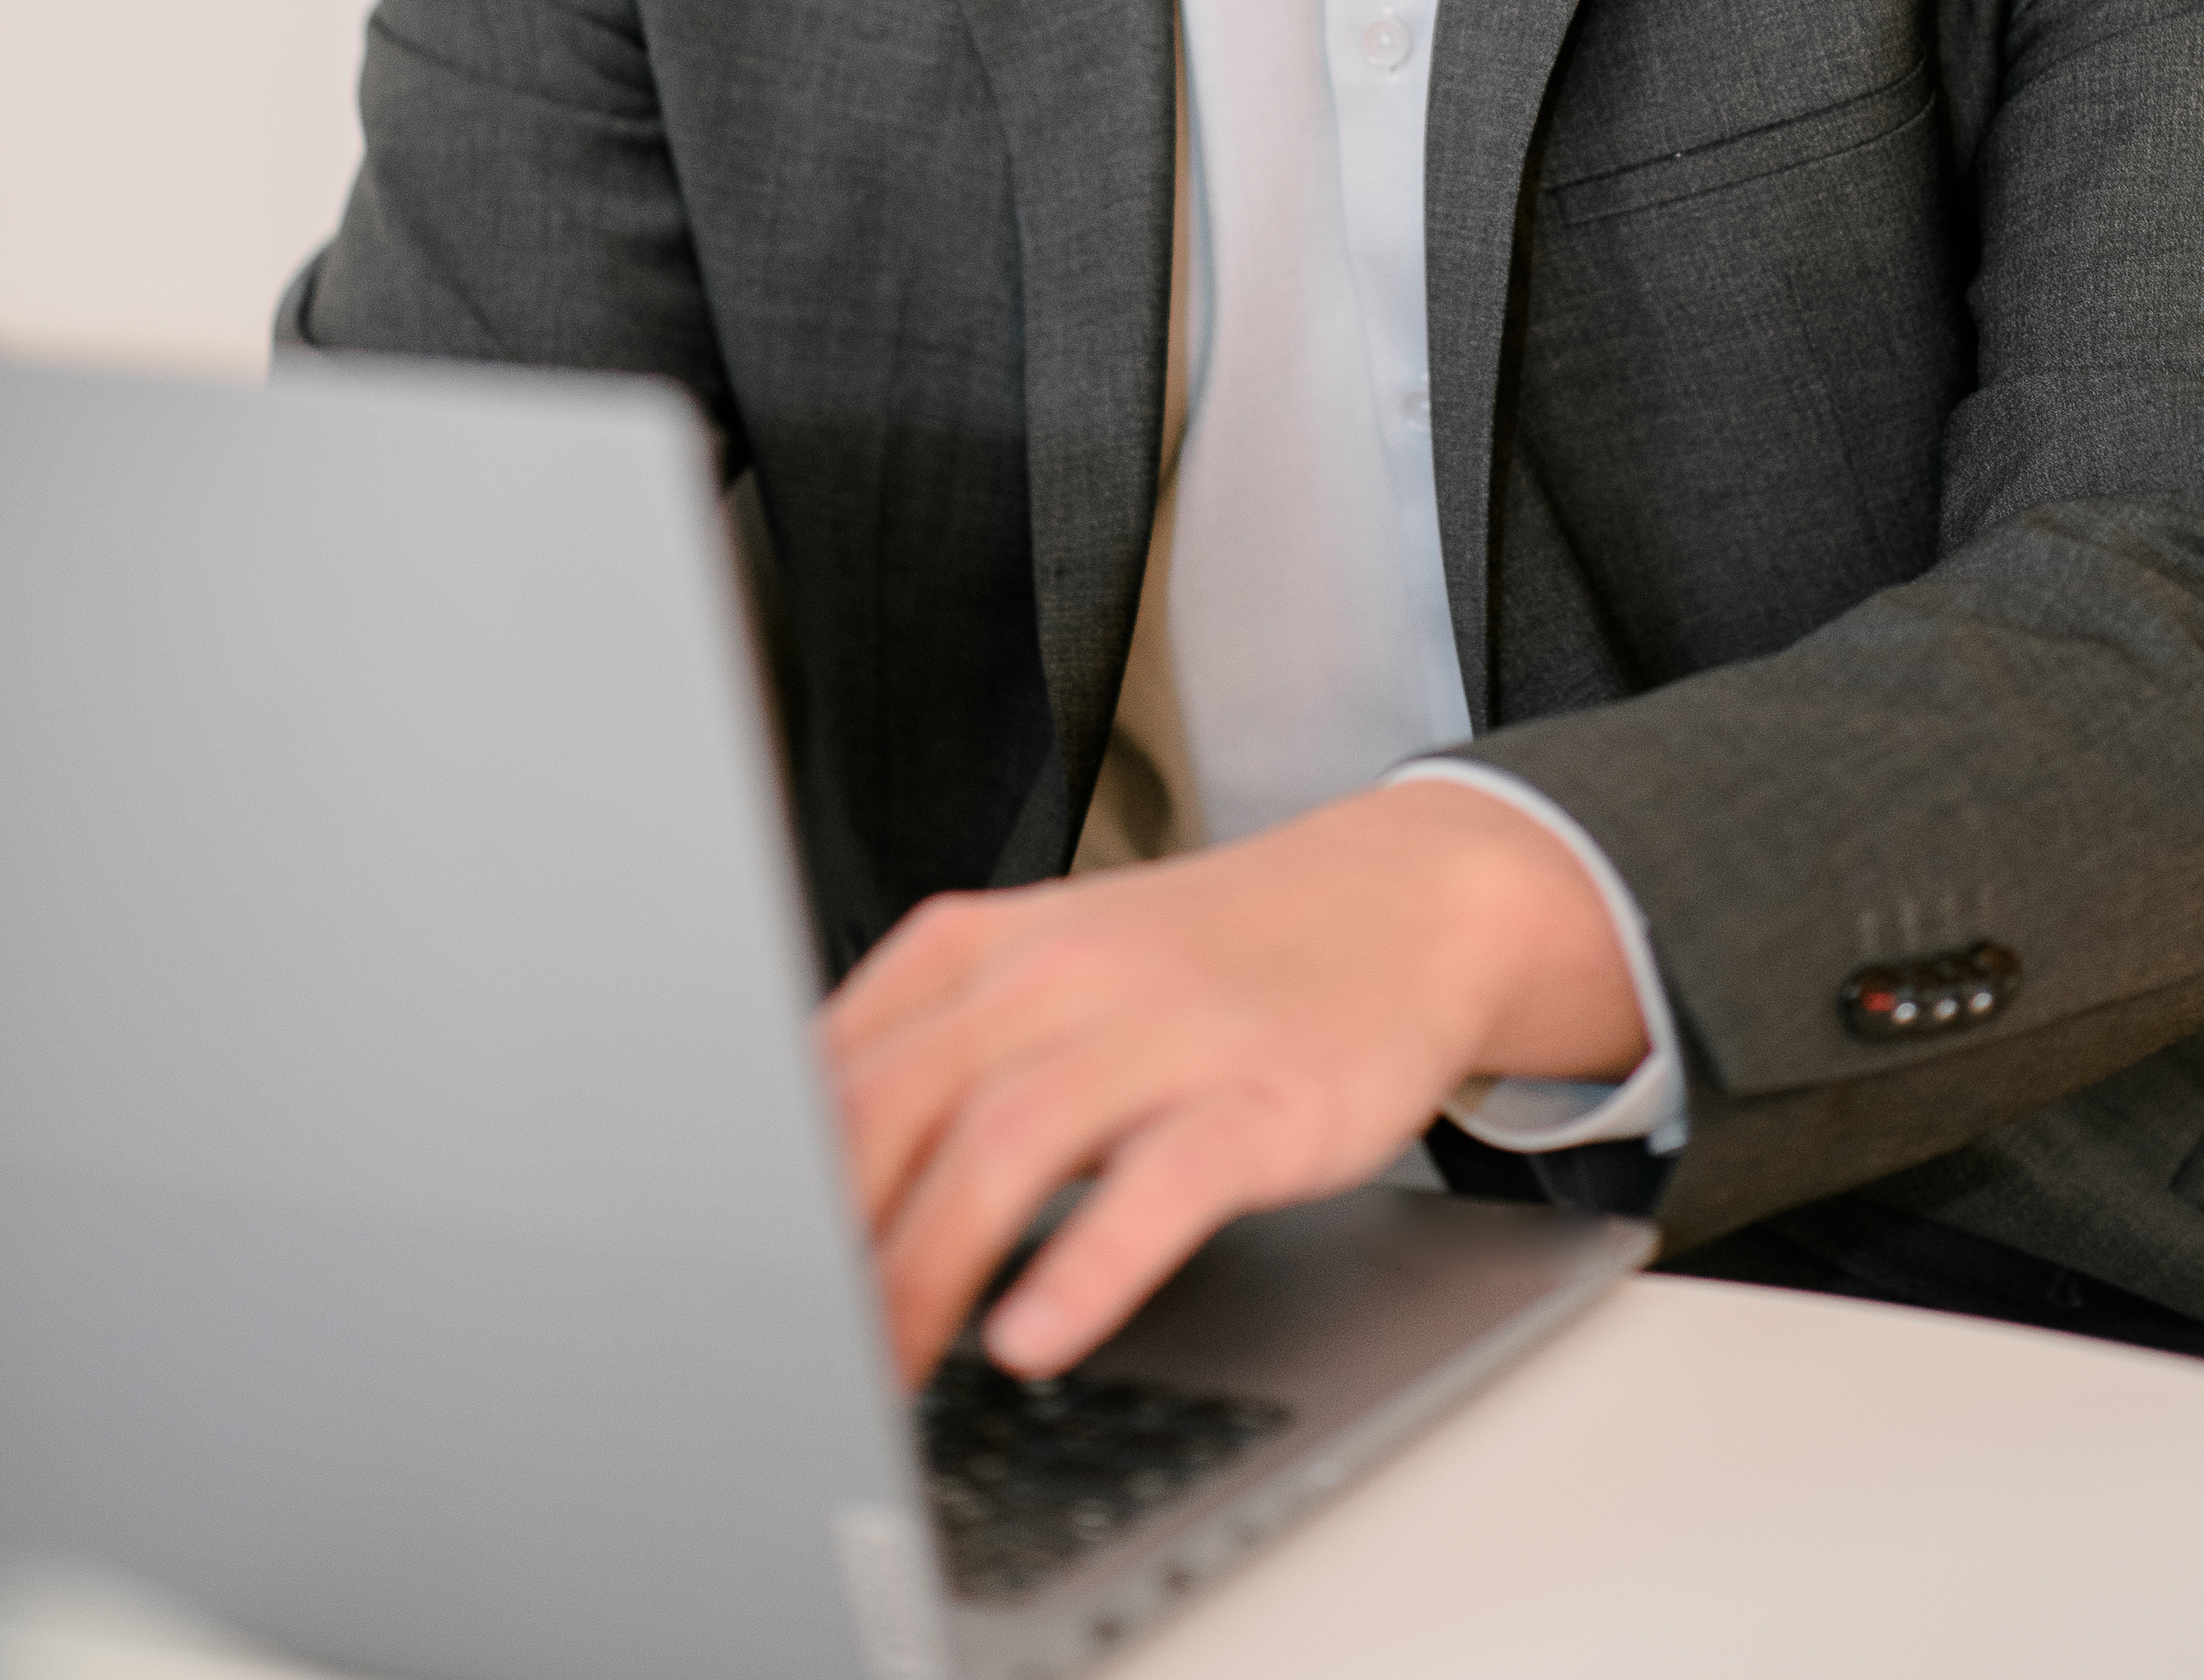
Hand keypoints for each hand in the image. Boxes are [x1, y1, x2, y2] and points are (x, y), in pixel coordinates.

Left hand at [817, 776, 1646, 1385]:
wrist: (1402, 899)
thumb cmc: (1209, 958)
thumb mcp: (1049, 969)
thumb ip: (933, 1047)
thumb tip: (804, 1172)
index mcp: (988, 944)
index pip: (839, 1063)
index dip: (773, 1176)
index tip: (736, 1269)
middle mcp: (1062, 976)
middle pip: (902, 1107)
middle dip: (830, 1241)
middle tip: (796, 1348)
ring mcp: (1163, 1033)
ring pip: (1006, 1144)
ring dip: (928, 1267)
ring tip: (888, 1369)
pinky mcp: (1259, 1097)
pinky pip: (1159, 1184)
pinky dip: (1088, 1264)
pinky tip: (1037, 1335)